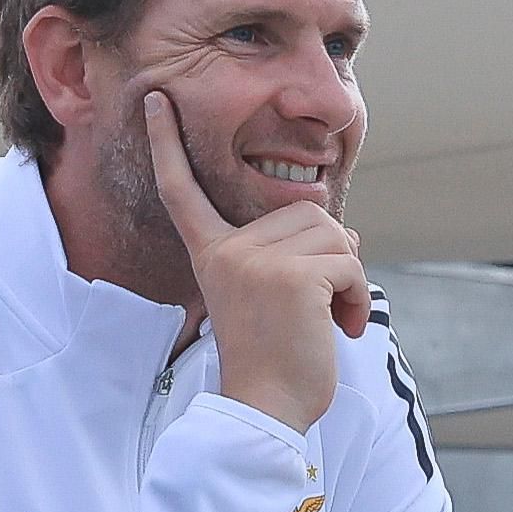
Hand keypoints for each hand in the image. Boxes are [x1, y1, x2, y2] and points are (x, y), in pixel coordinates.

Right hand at [146, 88, 367, 433]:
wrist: (267, 410)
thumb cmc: (275, 360)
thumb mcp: (270, 296)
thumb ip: (290, 254)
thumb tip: (346, 234)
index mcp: (213, 252)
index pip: (185, 191)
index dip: (167, 144)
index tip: (156, 101)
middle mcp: (229, 250)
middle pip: (309, 212)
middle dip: (334, 256)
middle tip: (321, 305)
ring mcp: (258, 261)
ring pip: (336, 236)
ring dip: (349, 279)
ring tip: (330, 318)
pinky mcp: (293, 277)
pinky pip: (349, 264)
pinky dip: (356, 296)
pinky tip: (341, 328)